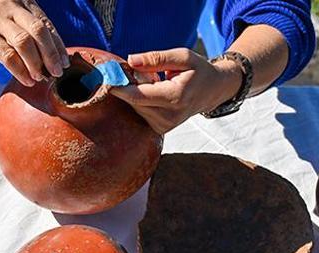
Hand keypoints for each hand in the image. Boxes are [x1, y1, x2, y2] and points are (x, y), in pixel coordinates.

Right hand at [0, 0, 68, 86]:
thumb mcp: (10, 14)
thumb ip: (28, 26)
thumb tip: (52, 54)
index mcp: (22, 0)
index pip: (46, 23)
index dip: (57, 44)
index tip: (64, 62)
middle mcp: (10, 5)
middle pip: (39, 31)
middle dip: (51, 54)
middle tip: (57, 72)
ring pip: (24, 43)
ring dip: (36, 63)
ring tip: (40, 77)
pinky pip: (7, 55)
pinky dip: (19, 70)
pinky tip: (26, 79)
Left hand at [109, 48, 242, 134]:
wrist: (213, 90)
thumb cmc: (198, 71)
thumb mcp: (182, 57)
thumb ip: (155, 59)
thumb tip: (129, 60)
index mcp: (176, 97)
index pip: (139, 96)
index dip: (120, 88)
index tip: (106, 78)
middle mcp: (170, 116)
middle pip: (134, 101)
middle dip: (127, 86)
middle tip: (128, 70)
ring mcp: (165, 126)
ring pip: (136, 108)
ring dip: (135, 93)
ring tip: (151, 81)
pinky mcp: (161, 129)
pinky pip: (141, 113)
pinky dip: (141, 101)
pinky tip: (153, 92)